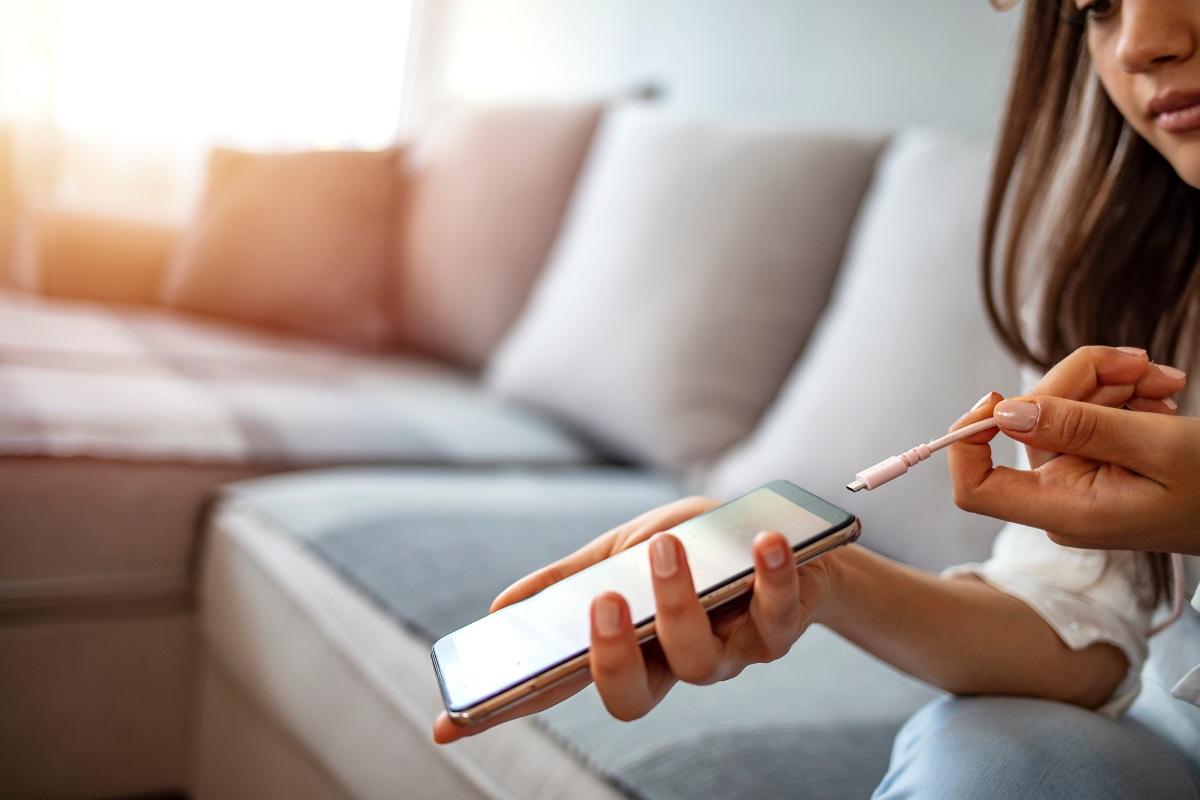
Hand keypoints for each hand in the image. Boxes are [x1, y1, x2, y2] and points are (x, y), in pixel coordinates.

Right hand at [432, 495, 837, 741]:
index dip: (505, 709)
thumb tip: (496, 611)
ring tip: (669, 548)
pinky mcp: (777, 632)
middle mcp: (669, 664)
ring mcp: (725, 655)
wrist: (779, 539)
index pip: (558, 687)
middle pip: (630, 699)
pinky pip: (777, 619)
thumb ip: (567, 579)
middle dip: (612, 657)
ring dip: (680, 602)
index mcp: (625, 647)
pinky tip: (764, 544)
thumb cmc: (692, 548)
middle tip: (602, 602)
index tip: (448, 724)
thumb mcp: (620, 552)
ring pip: (698, 661)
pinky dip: (772, 578)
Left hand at [948, 346, 1198, 553]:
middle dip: (1081, 381)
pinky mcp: (1093, 460)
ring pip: (1059, 408)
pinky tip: (1159, 396)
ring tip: (1164, 384)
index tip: (996, 396)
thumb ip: (1080, 427)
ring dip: (1111, 383)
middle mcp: (1059, 497)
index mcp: (1065, 511)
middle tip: (1142, 364)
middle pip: (1027, 422)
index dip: (967, 441)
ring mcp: (1075, 478)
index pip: (974, 488)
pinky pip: (1084, 414)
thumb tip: (1005, 412)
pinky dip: (1120, 395)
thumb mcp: (1156, 448)